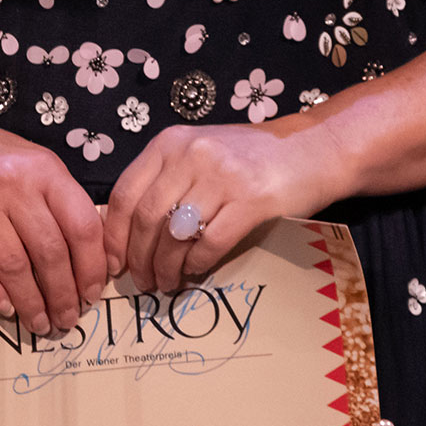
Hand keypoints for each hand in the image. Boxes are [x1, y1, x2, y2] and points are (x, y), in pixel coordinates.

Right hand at [0, 105, 108, 336]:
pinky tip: (7, 309)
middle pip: (50, 253)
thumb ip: (57, 200)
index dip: (92, 267)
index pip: (82, 225)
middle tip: (68, 318)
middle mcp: (14, 183)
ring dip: (32, 303)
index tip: (93, 292)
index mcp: (44, 168)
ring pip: (16, 267)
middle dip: (64, 295)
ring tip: (41, 322)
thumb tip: (86, 256)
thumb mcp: (30, 162)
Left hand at [102, 117, 349, 294]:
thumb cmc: (250, 157)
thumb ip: (165, 180)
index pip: (126, 193)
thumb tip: (126, 229)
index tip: (114, 263)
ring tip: (165, 282)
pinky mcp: (252, 199)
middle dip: (139, 259)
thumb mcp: (198, 153)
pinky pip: (211, 243)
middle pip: (147, 218)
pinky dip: (197, 264)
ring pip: (175, 234)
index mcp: (170, 143)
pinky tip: (195, 272)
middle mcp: (191, 155)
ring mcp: (222, 176)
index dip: (115, 235)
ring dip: (165, 267)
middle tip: (142, 281)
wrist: (312, 149)